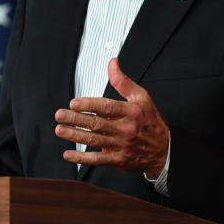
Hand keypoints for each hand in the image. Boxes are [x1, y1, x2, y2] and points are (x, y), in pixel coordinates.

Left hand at [55, 58, 168, 177]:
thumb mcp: (142, 98)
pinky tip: (68, 154)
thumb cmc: (150, 122)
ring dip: (75, 136)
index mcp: (131, 112)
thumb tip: (112, 63)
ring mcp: (121, 146)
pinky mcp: (117, 159)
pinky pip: (97, 159)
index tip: (73, 103)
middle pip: (97, 124)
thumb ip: (123, 81)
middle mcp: (125, 129)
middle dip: (76, 119)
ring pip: (94, 141)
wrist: (164, 151)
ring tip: (60, 130)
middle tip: (60, 115)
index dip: (89, 105)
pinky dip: (82, 158)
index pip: (107, 108)